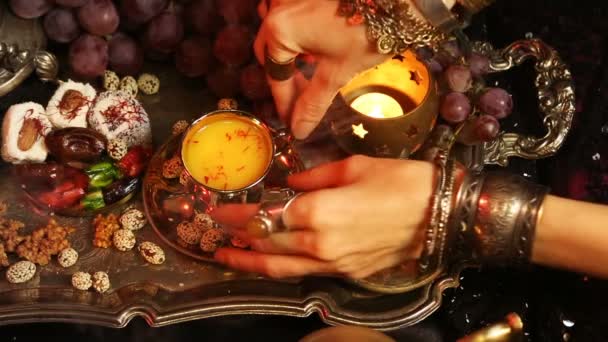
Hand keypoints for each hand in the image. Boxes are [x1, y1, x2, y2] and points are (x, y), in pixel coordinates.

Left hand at [212, 155, 435, 278]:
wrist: (440, 216)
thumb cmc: (400, 182)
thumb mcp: (353, 166)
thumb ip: (313, 176)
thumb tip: (290, 183)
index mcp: (317, 212)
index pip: (264, 215)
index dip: (237, 213)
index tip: (216, 209)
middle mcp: (318, 244)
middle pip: (266, 244)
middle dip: (237, 237)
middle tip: (215, 231)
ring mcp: (332, 264)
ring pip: (280, 267)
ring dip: (250, 262)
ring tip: (227, 257)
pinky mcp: (346, 273)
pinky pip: (304, 273)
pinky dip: (280, 267)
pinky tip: (270, 260)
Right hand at [255, 0, 387, 138]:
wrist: (396, 0)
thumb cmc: (367, 32)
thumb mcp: (338, 73)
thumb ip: (312, 103)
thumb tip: (298, 130)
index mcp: (280, 30)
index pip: (275, 76)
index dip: (284, 103)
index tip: (290, 121)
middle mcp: (277, 9)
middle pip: (270, 52)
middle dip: (284, 78)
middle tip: (300, 99)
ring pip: (276, 31)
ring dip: (287, 52)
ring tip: (308, 69)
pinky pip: (288, 14)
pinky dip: (295, 32)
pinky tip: (314, 45)